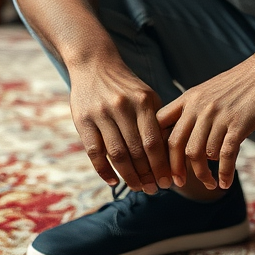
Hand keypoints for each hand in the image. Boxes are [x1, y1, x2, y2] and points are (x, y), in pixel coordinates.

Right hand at [67, 61, 171, 194]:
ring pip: (116, 154)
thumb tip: (172, 154)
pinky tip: (113, 181)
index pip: (154, 141)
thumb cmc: (126, 86)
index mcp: (143, 101)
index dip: (161, 165)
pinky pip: (94, 152)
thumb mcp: (146, 95)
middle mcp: (122, 107)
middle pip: (136, 150)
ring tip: (138, 188)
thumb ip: (157, 120)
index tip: (168, 182)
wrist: (94, 64)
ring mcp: (101, 114)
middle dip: (147, 174)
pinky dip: (103, 170)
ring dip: (128, 176)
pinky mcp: (83, 121)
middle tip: (154, 189)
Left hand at [156, 54, 254, 190]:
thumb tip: (186, 138)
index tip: (162, 163)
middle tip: (179, 183)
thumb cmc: (241, 83)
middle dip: (176, 168)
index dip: (158, 146)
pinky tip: (225, 183)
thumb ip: (195, 110)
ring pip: (201, 154)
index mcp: (190, 98)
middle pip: (177, 144)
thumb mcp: (209, 90)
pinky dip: (223, 173)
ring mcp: (219, 115)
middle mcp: (200, 106)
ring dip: (204, 174)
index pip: (161, 124)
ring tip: (210, 184)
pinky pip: (225, 155)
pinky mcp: (239, 124)